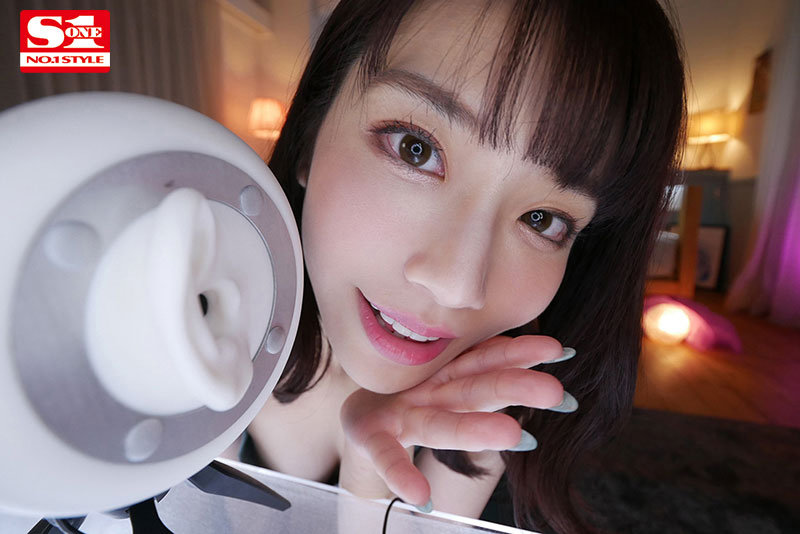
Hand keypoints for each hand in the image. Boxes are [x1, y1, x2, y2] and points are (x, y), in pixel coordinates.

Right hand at [339, 335, 573, 506]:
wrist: (360, 413)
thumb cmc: (409, 396)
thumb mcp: (447, 380)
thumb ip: (492, 372)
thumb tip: (561, 352)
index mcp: (452, 380)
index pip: (488, 360)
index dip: (520, 352)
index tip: (559, 350)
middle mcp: (431, 393)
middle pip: (474, 389)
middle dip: (511, 387)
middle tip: (554, 392)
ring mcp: (401, 414)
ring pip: (440, 422)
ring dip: (475, 430)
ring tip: (515, 437)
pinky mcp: (371, 436)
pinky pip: (385, 458)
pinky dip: (401, 475)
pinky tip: (420, 496)